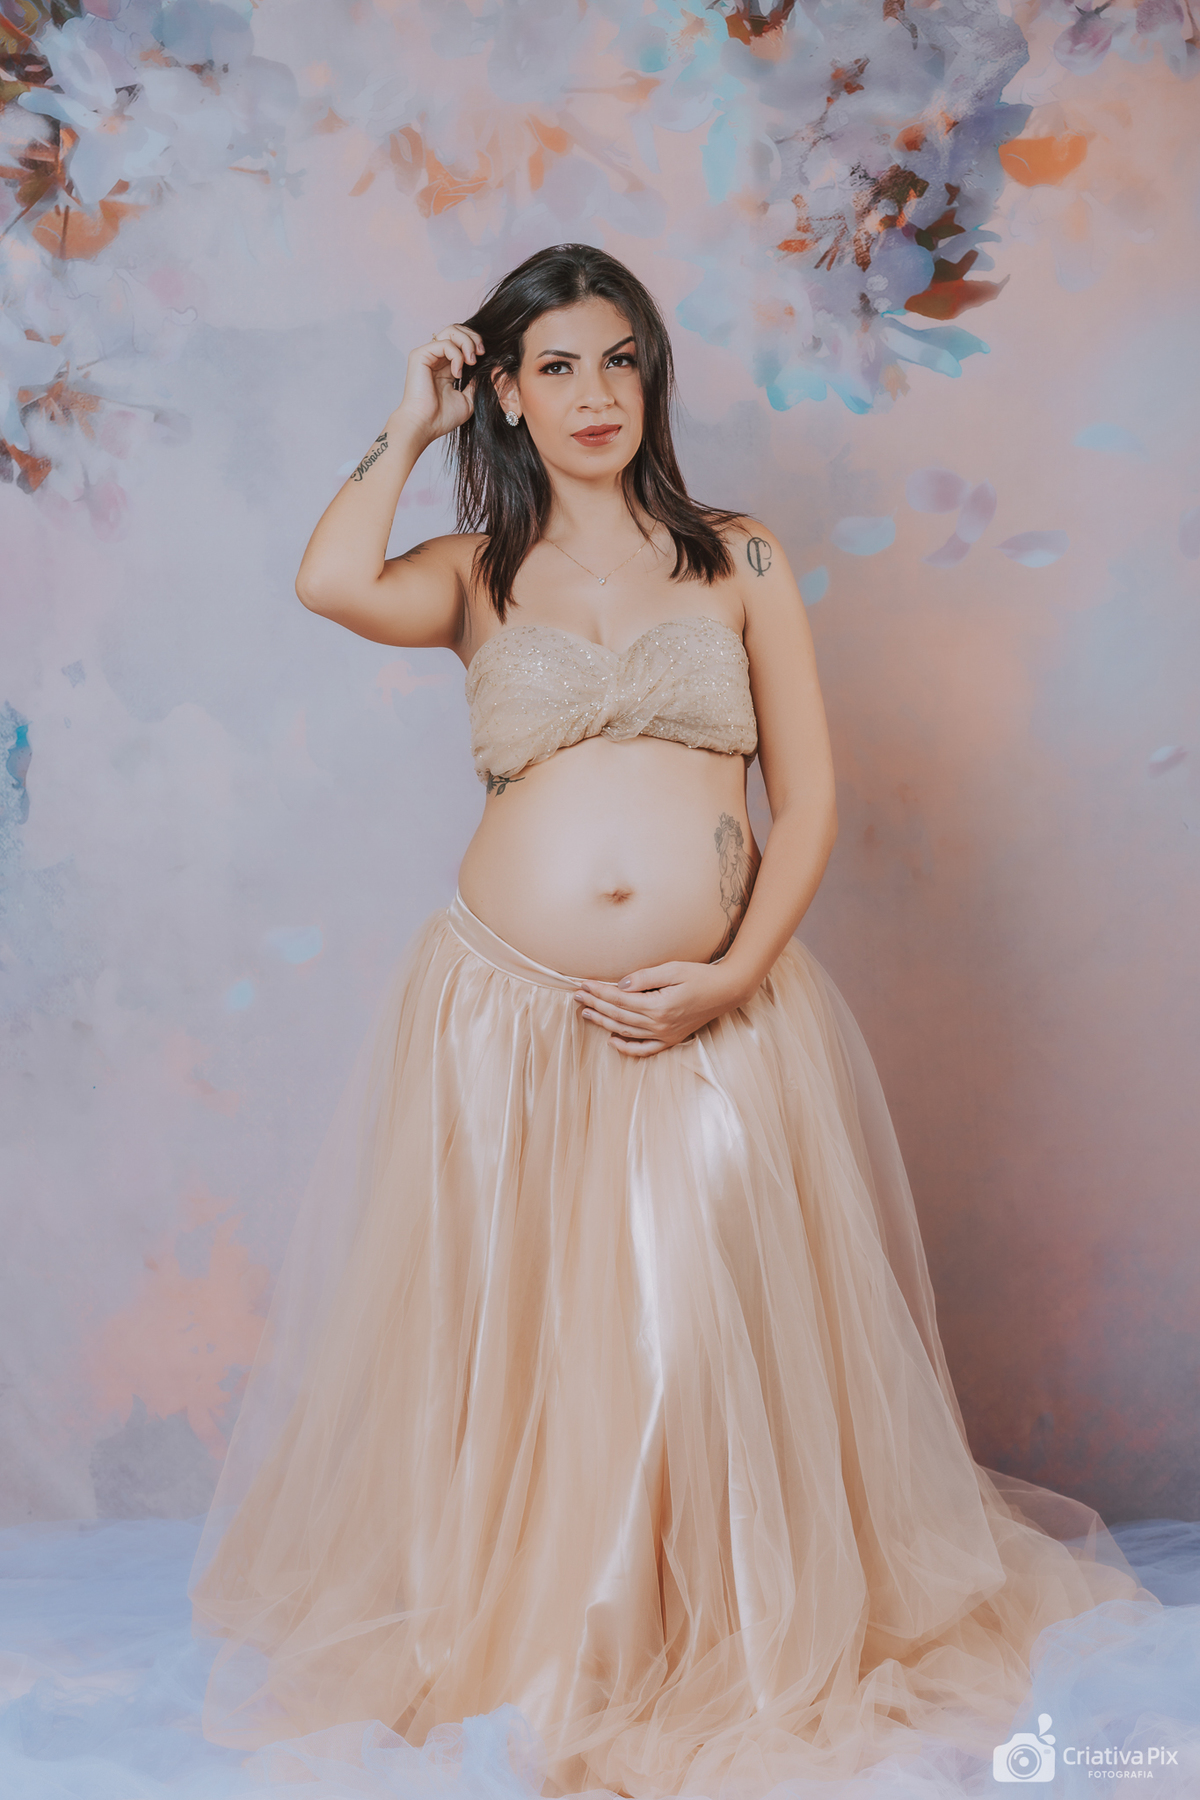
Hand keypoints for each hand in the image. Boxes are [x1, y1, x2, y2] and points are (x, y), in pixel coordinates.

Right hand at [392, 325, 482, 447]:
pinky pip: (444, 343)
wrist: (425, 426)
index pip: (461, 341)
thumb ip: (476, 382)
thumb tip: (492, 368)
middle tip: (480, 353)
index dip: (475, 342)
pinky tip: (457, 373)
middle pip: (456, 329)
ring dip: (466, 343)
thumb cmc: (442, 417)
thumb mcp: (468, 399)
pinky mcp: (420, 355)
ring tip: (471, 362)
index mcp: (446, 366)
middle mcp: (436, 357)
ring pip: (450, 331)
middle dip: (473, 337)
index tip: (484, 356)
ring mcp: (427, 355)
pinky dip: (456, 355)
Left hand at [572, 961, 746, 1057]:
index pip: (619, 1000)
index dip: (599, 992)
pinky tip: (612, 1040)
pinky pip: (644, 1049)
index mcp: (658, 1006)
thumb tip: (620, 985)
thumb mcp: (673, 969)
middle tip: (576, 997)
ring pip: (626, 1031)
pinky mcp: (671, 1039)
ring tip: (586, 1013)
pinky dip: (627, 1047)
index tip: (583, 984)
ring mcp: (665, 1035)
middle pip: (618, 1016)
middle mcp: (659, 1025)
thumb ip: (645, 977)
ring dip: (604, 1023)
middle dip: (595, 1005)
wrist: (726, 991)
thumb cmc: (700, 976)